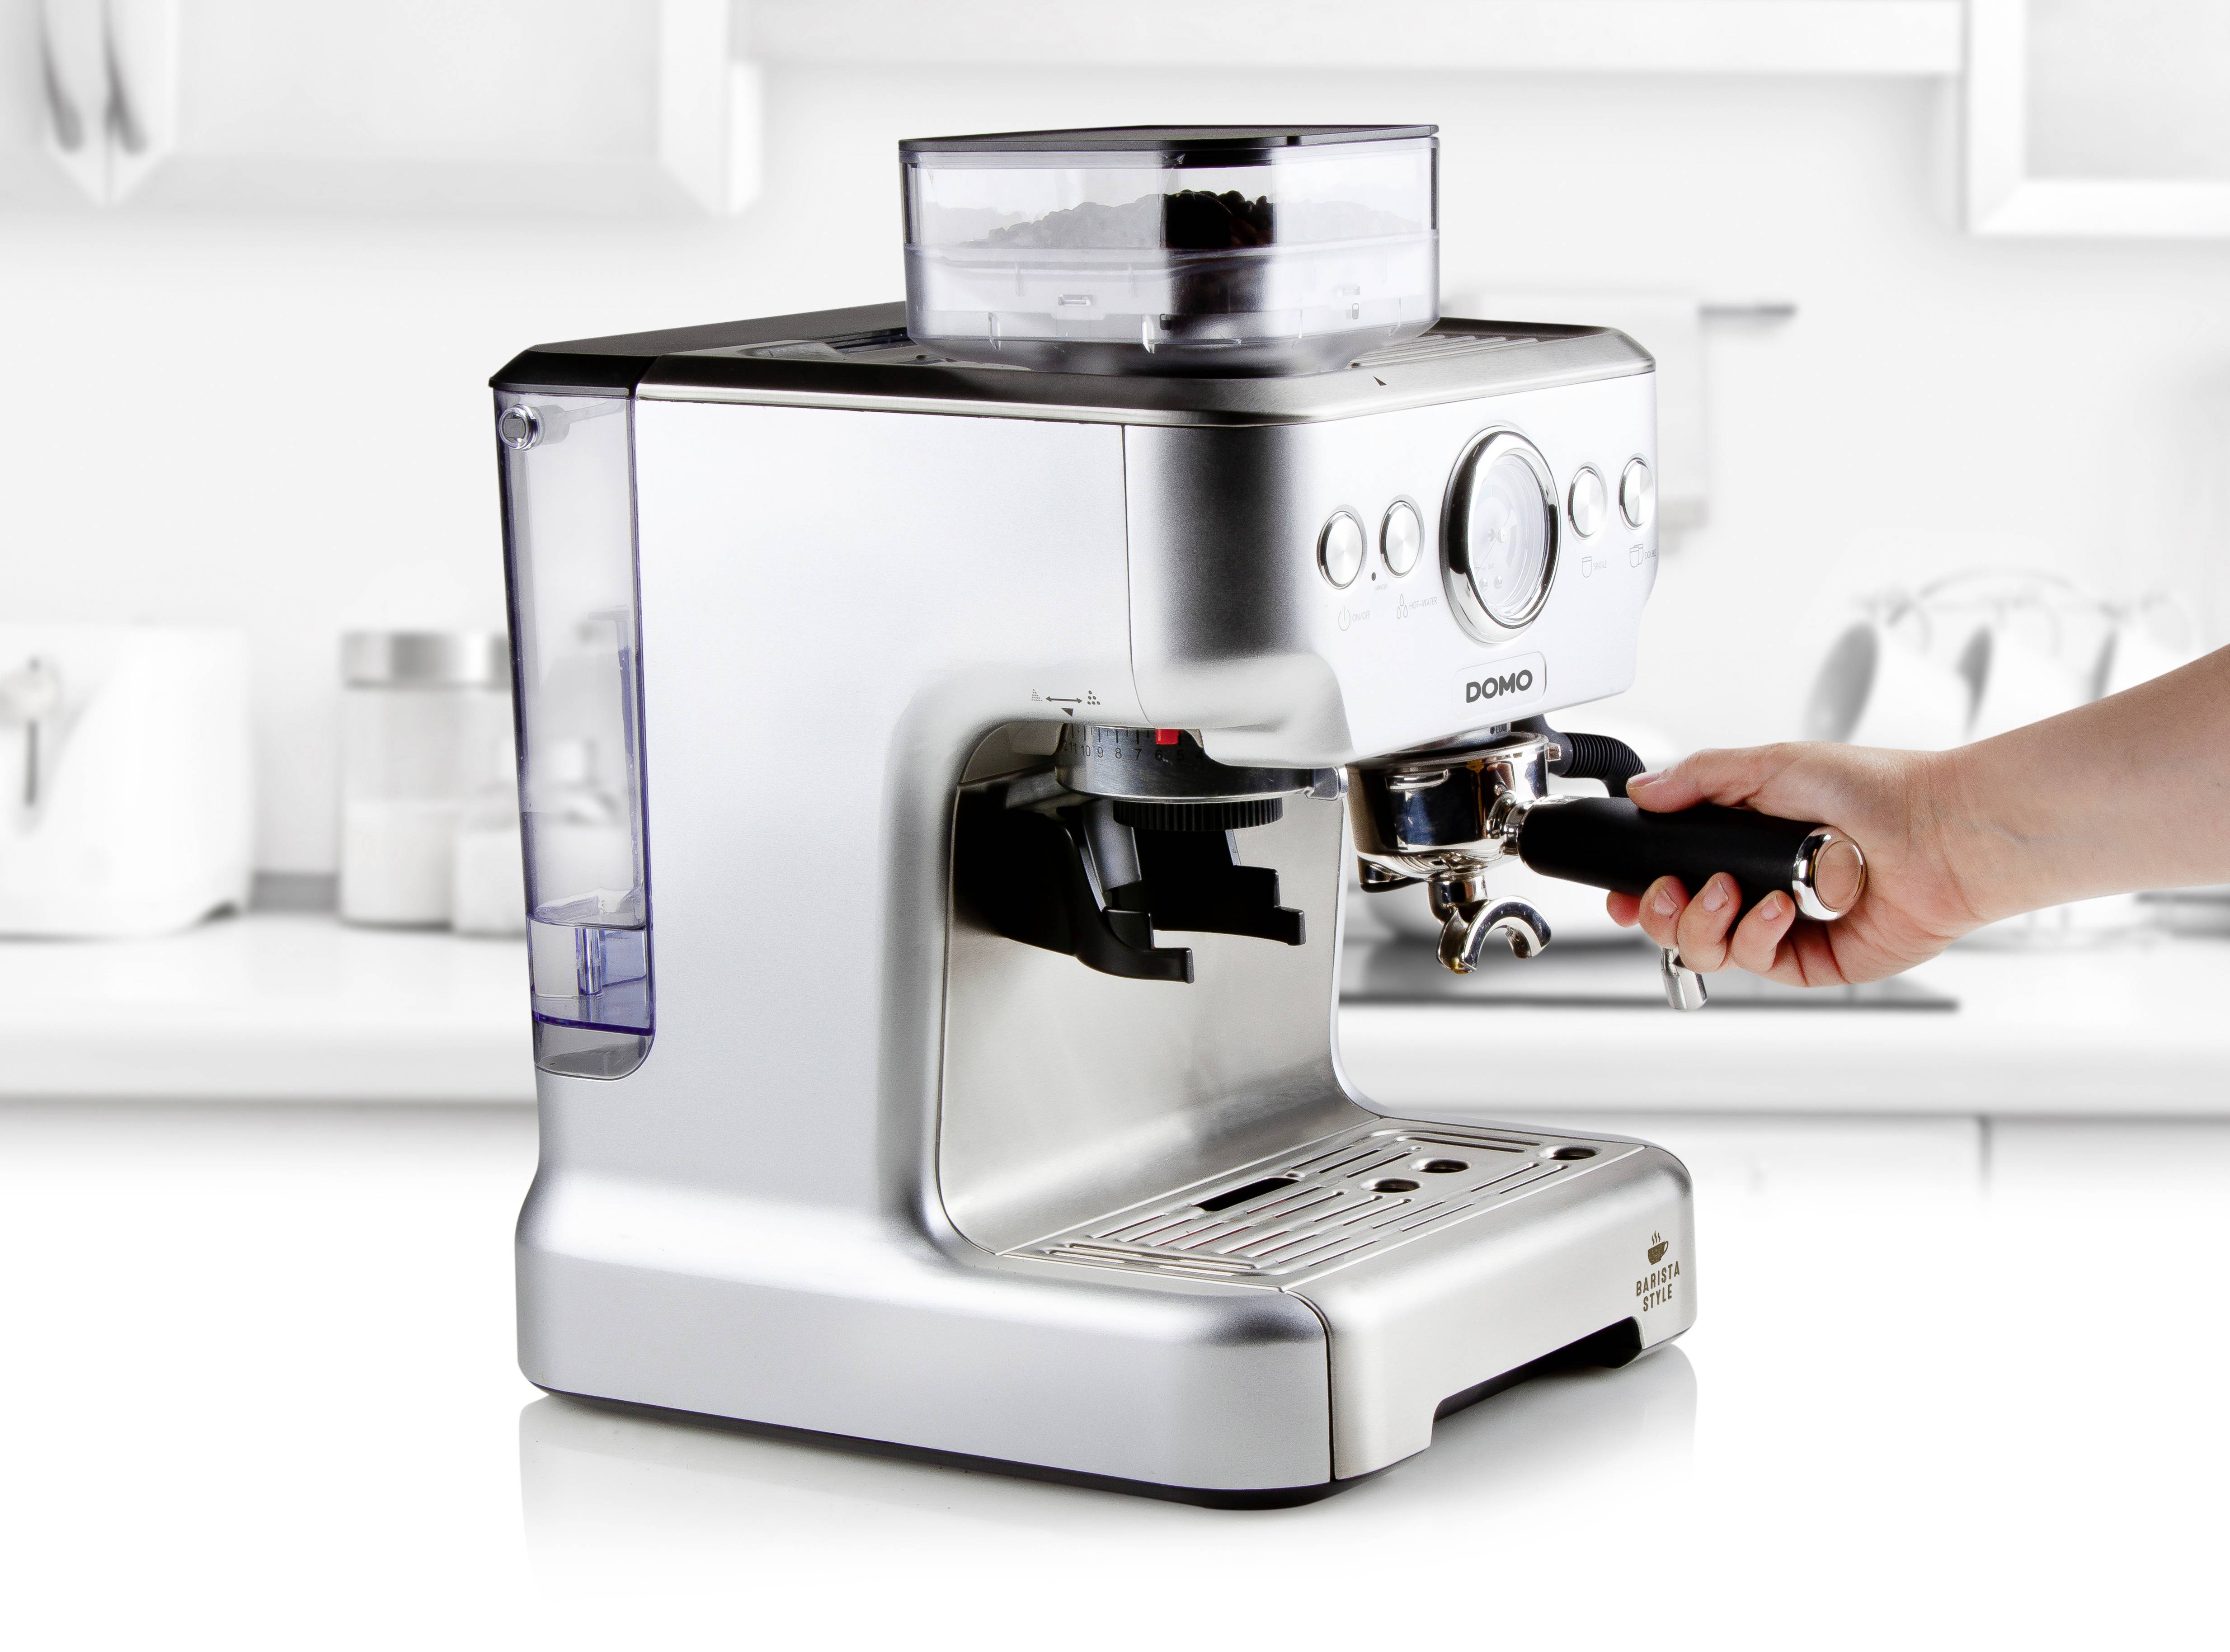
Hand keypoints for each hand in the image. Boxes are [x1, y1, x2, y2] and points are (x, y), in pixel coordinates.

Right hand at [1604, 743, 1984, 985]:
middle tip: (1671, 890)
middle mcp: (1760, 887)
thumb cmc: (1877, 791)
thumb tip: (1642, 791)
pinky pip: (1756, 962)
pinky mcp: (1813, 961)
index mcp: (1744, 843)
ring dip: (1702, 924)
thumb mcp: (1774, 765)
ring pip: (1707, 951)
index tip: (1623, 889)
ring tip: (1727, 892)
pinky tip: (1779, 909)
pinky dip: (1756, 936)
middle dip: (1661, 911)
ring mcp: (1784, 928)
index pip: (1673, 876)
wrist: (1940, 832)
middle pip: (1678, 923)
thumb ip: (1701, 777)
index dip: (1641, 889)